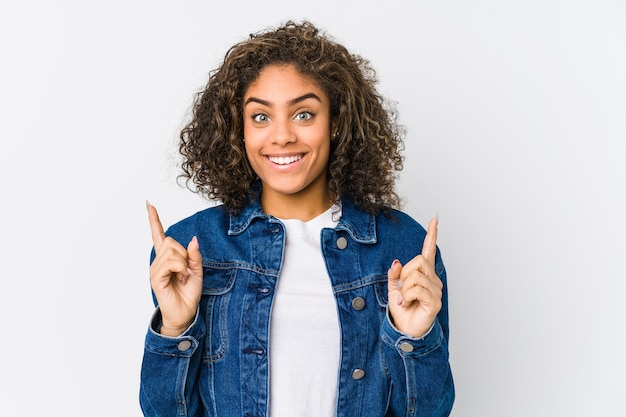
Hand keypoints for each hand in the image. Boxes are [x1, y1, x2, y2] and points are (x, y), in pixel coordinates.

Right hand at [147, 203, 202, 336]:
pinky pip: (169, 262)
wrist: (185, 314)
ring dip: (183, 262)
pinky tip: (180, 277)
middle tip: (186, 270)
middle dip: (184, 253)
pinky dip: (179, 268)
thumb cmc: (188, 294)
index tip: (149, 206)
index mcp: (167, 259)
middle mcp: (159, 262)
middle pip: (170, 241)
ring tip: (182, 276)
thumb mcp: (197, 272)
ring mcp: (156, 269)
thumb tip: (193, 240)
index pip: (159, 236)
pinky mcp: (156, 278)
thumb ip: (195, 256)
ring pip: (171, 250)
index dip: (154, 220)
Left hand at [387, 218, 442, 337]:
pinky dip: (407, 296)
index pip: (429, 251)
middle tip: (401, 289)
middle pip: (418, 261)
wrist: (404, 329)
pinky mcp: (434, 301)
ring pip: (415, 276)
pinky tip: (407, 303)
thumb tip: (396, 262)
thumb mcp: (392, 288)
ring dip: (404, 288)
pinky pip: (417, 289)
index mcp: (423, 274)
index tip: (435, 219)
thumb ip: (394, 274)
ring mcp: (436, 290)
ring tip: (404, 299)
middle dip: (404, 273)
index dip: (432, 235)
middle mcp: (433, 279)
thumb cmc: (402, 309)